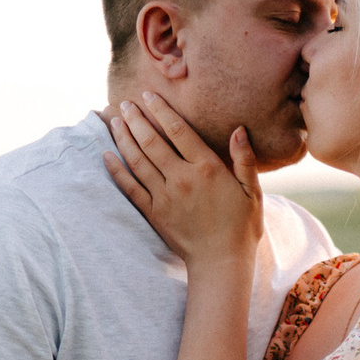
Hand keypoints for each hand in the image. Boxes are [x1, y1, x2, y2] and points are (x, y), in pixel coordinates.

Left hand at [103, 93, 262, 268]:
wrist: (221, 263)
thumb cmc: (241, 227)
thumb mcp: (252, 192)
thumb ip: (244, 159)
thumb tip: (238, 130)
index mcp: (206, 168)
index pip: (178, 130)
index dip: (161, 110)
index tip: (148, 96)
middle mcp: (181, 178)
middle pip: (152, 141)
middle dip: (136, 119)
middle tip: (124, 103)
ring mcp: (164, 196)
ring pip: (138, 160)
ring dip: (123, 138)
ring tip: (114, 121)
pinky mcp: (154, 213)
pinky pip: (130, 187)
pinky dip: (116, 170)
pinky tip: (106, 156)